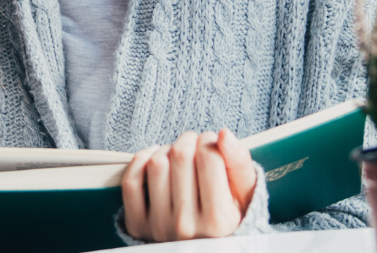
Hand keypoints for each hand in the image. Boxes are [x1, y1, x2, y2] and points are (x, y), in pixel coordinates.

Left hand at [121, 128, 258, 241]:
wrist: (205, 249)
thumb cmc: (228, 219)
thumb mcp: (245, 196)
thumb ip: (239, 163)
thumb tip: (224, 134)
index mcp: (219, 219)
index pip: (209, 156)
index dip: (210, 140)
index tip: (212, 144)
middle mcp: (187, 225)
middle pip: (181, 155)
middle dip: (189, 140)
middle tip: (196, 147)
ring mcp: (159, 227)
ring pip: (156, 163)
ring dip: (167, 149)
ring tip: (178, 157)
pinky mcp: (138, 226)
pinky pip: (131, 182)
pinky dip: (140, 161)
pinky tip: (154, 158)